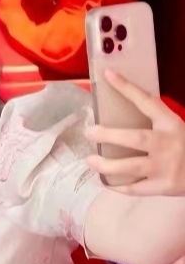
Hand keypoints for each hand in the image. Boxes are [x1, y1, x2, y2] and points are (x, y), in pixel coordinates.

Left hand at [85, 70, 184, 194]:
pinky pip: (136, 189)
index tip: (107, 74)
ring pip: (132, 167)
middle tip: (89, 132)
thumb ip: (155, 120)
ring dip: (107, 165)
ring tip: (90, 160)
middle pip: (136, 138)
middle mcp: (167, 144)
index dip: (127, 88)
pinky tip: (106, 182)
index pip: (147, 102)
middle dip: (109, 135)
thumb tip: (123, 102)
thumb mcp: (175, 127)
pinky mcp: (163, 187)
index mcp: (171, 125)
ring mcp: (165, 168)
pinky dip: (119, 187)